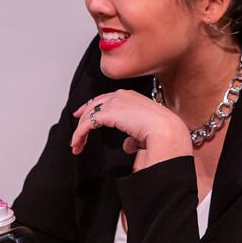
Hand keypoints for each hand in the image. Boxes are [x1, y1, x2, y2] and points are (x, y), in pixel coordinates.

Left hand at [71, 90, 192, 163]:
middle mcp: (121, 96)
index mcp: (131, 96)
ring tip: (76, 145)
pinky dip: (79, 134)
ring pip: (89, 114)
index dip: (93, 107)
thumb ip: (133, 137)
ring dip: (80, 130)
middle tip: (76, 130)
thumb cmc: (163, 131)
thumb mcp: (145, 132)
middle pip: (94, 104)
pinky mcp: (107, 113)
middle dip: (82, 116)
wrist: (166, 130)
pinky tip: (77, 143)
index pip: (106, 99)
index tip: (83, 114)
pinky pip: (87, 124)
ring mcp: (113, 103)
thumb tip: (127, 146)